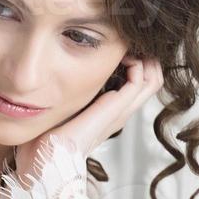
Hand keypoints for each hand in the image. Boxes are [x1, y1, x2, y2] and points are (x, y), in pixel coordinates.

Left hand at [14, 54, 163, 174]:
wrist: (47, 158)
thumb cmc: (46, 138)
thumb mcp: (60, 108)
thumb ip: (63, 93)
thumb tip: (51, 72)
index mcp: (108, 112)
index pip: (137, 83)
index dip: (133, 60)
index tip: (115, 45)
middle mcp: (119, 112)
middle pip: (151, 80)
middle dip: (143, 55)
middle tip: (124, 41)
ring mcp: (120, 111)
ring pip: (152, 79)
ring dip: (142, 57)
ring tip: (123, 45)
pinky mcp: (116, 109)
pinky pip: (140, 81)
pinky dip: (135, 63)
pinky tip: (118, 55)